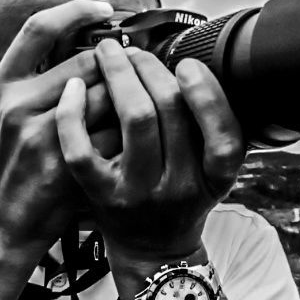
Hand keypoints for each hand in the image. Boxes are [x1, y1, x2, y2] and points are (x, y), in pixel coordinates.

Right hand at [0, 0, 124, 247]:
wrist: (5, 224)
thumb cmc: (16, 166)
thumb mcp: (10, 117)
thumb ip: (40, 82)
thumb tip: (90, 45)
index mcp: (3, 85)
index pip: (39, 28)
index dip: (75, 10)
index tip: (105, 7)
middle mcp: (18, 103)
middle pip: (88, 62)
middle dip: (121, 64)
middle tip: (143, 65)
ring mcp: (41, 133)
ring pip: (109, 95)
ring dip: (133, 97)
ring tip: (148, 101)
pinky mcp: (67, 162)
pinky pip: (116, 133)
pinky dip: (134, 132)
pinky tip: (144, 136)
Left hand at [53, 38, 245, 258]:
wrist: (152, 249)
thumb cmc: (181, 199)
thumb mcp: (212, 172)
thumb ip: (210, 129)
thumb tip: (186, 65)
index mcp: (214, 177)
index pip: (224, 135)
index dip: (207, 94)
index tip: (187, 64)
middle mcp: (180, 186)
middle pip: (172, 111)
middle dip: (151, 68)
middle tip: (134, 50)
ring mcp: (138, 192)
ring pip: (134, 120)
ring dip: (119, 75)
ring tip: (107, 53)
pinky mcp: (101, 195)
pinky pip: (83, 149)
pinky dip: (76, 113)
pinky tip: (75, 87)